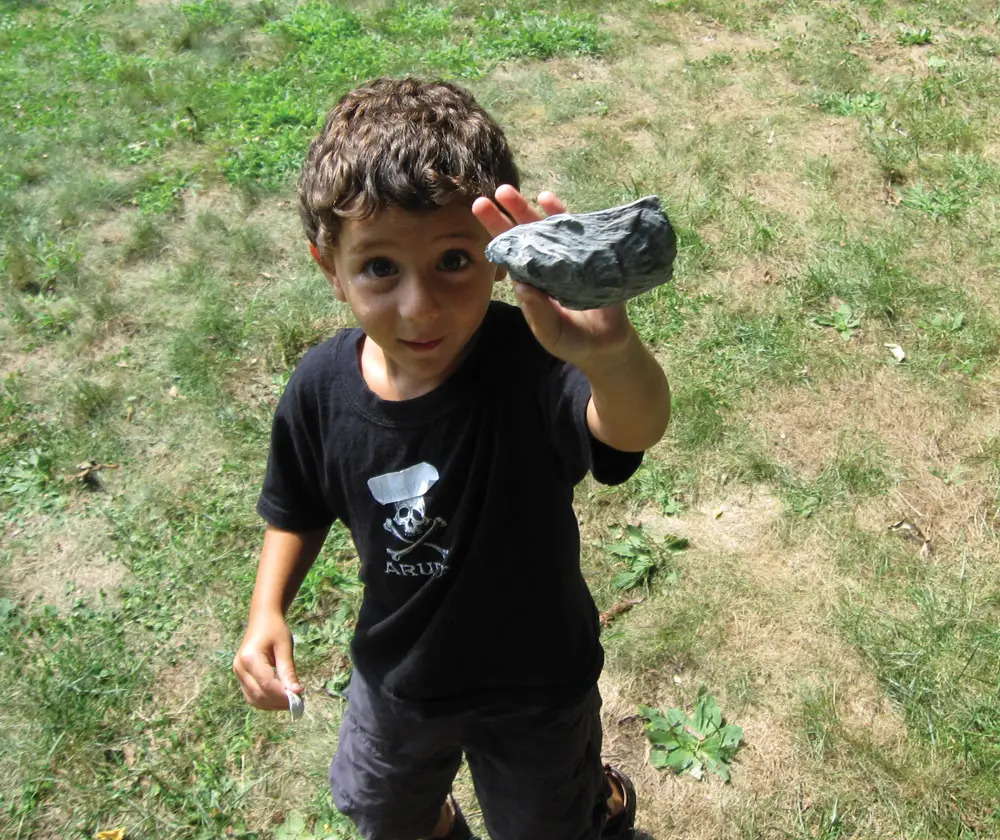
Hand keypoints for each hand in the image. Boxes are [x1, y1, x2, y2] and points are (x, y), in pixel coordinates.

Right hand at [233, 611, 301, 710]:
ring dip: (272, 704)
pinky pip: (252, 696)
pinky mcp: (241, 677)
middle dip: (279, 702)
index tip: (300, 696)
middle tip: (298, 702)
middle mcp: (240, 667)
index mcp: (249, 657)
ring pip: (254, 699)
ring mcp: (238, 673)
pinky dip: (266, 701)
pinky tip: (280, 699)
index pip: (267, 683)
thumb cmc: (276, 630)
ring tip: (291, 702)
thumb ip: (288, 670)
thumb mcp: (285, 647)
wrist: (262, 620)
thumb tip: (296, 692)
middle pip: (259, 694)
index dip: (283, 694)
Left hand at [472, 185, 634, 371]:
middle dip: (509, 213)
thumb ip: (538, 313)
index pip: (510, 254)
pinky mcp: (590, 255)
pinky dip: (563, 214)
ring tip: (509, 190)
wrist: (606, 346)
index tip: (480, 212)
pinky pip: (576, 231)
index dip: (496, 233)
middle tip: (495, 191)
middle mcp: (545, 265)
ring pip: (546, 229)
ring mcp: (567, 258)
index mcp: (531, 282)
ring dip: (529, 209)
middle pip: (524, 235)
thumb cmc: (572, 342)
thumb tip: (521, 285)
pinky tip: (548, 198)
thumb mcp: (551, 333)